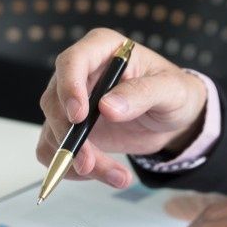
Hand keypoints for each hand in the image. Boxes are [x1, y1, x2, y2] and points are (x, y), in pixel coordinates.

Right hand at [36, 28, 207, 187]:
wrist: (169, 120)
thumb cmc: (173, 94)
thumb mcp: (170, 90)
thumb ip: (142, 94)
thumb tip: (108, 107)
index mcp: (102, 49)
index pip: (72, 62)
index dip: (69, 87)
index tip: (79, 117)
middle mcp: (79, 74)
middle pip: (54, 102)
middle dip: (70, 138)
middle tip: (90, 163)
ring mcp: (70, 103)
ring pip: (54, 132)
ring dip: (76, 160)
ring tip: (116, 176)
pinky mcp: (69, 129)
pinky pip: (54, 151)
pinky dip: (72, 169)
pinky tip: (103, 173)